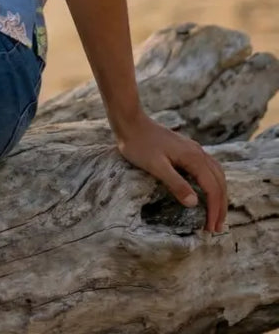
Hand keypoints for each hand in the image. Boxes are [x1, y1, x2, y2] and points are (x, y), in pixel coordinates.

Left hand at [114, 113, 227, 232]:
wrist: (129, 121)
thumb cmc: (139, 144)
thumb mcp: (156, 167)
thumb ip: (176, 184)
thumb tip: (194, 203)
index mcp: (194, 158)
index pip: (213, 189)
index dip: (214, 210)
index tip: (211, 229)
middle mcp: (199, 152)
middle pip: (219, 183)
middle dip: (221, 206)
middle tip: (217, 228)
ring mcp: (194, 149)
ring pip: (216, 174)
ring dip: (219, 194)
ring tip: (216, 213)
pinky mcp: (186, 149)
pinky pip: (208, 168)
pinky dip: (213, 183)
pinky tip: (206, 190)